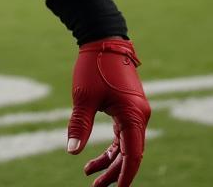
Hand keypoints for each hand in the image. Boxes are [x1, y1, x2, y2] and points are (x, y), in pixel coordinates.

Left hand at [67, 39, 150, 186]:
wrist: (102, 41)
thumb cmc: (93, 67)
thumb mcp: (83, 97)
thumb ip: (80, 125)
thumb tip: (72, 151)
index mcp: (133, 115)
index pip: (133, 154)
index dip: (125, 175)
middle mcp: (139, 116)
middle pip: (130, 154)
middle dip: (113, 172)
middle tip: (95, 186)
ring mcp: (135, 112)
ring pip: (126, 146)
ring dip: (111, 161)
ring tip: (90, 174)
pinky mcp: (128, 108)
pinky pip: (123, 135)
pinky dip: (112, 147)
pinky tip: (96, 158)